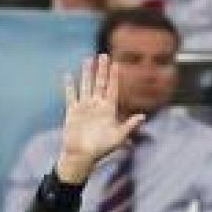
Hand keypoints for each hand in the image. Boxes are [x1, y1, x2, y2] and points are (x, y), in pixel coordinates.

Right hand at [56, 55, 143, 184]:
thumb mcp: (118, 137)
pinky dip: (69, 86)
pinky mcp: (73, 111)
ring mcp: (85, 107)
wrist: (82, 156)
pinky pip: (71, 95)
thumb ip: (129, 125)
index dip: (114, 77)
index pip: (112, 90)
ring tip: (88, 59)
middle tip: (104, 55)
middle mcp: (97, 106)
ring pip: (86, 86)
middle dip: (102, 70)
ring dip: (87, 73)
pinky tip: (68, 75)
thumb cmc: (102, 149)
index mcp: (108, 111)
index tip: (117, 64)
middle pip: (100, 84)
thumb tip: (143, 116)